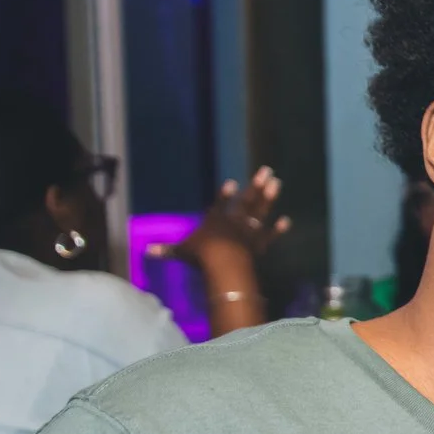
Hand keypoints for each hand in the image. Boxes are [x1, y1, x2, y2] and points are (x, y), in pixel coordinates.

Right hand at [161, 167, 290, 276]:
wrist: (224, 264)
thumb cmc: (201, 256)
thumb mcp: (182, 252)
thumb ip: (167, 250)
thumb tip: (147, 251)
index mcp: (214, 221)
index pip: (219, 205)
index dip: (224, 195)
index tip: (232, 183)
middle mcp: (233, 222)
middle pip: (246, 201)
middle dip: (256, 185)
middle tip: (267, 170)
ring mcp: (248, 231)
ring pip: (260, 211)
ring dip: (269, 197)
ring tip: (277, 182)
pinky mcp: (259, 244)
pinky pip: (269, 235)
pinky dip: (278, 229)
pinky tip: (286, 220)